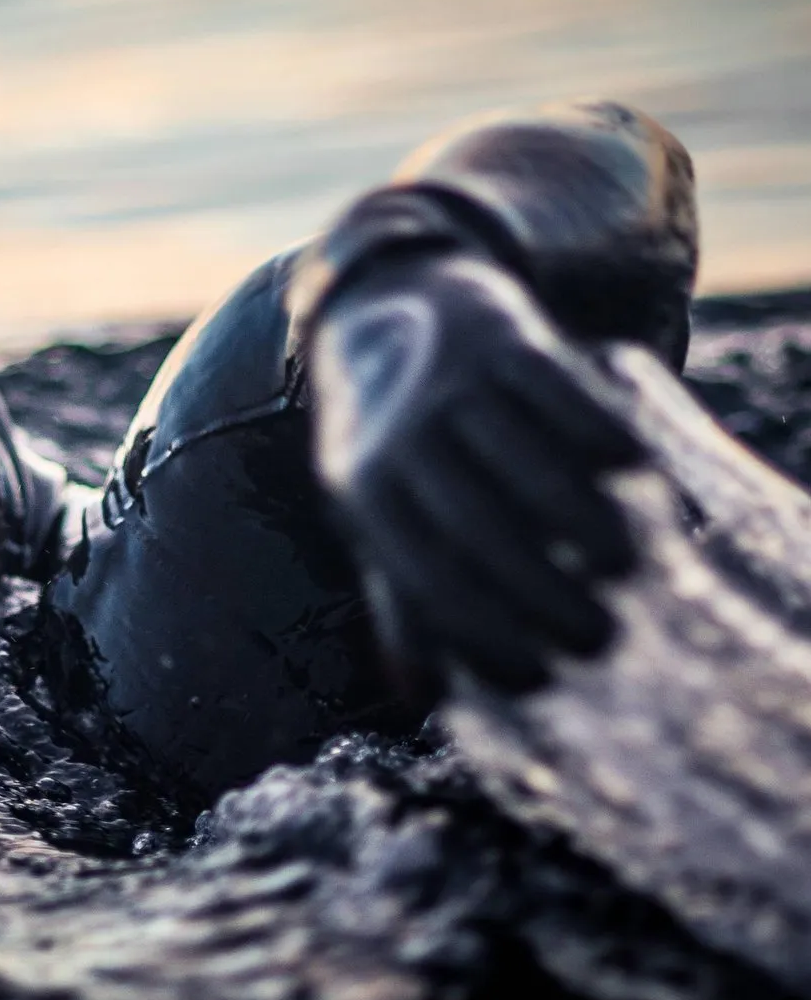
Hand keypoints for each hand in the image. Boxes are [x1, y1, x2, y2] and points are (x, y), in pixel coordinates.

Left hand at [310, 250, 646, 693]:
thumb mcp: (375, 509)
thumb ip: (401, 594)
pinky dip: (596, 429)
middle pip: (476, 526)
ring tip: (626, 567)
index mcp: (365, 492)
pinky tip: (634, 471)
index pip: (423, 574)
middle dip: (540, 592)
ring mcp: (452, 385)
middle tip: (598, 639)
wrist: (380, 305)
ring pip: (522, 459)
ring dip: (580, 519)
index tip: (539, 676)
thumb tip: (424, 694)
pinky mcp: (503, 340)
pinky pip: (555, 389)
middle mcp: (403, 438)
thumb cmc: (391, 438)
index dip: (481, 633)